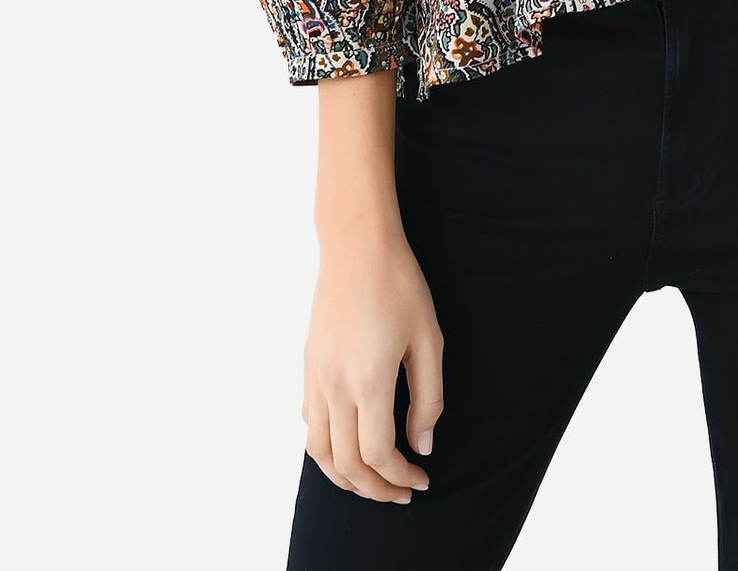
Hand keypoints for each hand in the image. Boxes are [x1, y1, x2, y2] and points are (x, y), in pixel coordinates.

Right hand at [301, 226, 444, 501]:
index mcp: (368, 382)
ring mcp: (315, 377)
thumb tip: (422, 444)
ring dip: (345, 477)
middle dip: (375, 488)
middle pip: (347, 463)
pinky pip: (309, 423)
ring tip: (372, 482)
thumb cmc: (399, 285)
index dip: (400, 476)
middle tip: (401, 492)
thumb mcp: (429, 339)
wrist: (356, 245)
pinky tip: (348, 444)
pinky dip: (326, 449)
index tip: (422, 479)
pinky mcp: (308, 366)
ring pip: (319, 451)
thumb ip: (428, 398)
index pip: (378, 454)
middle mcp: (334, 386)